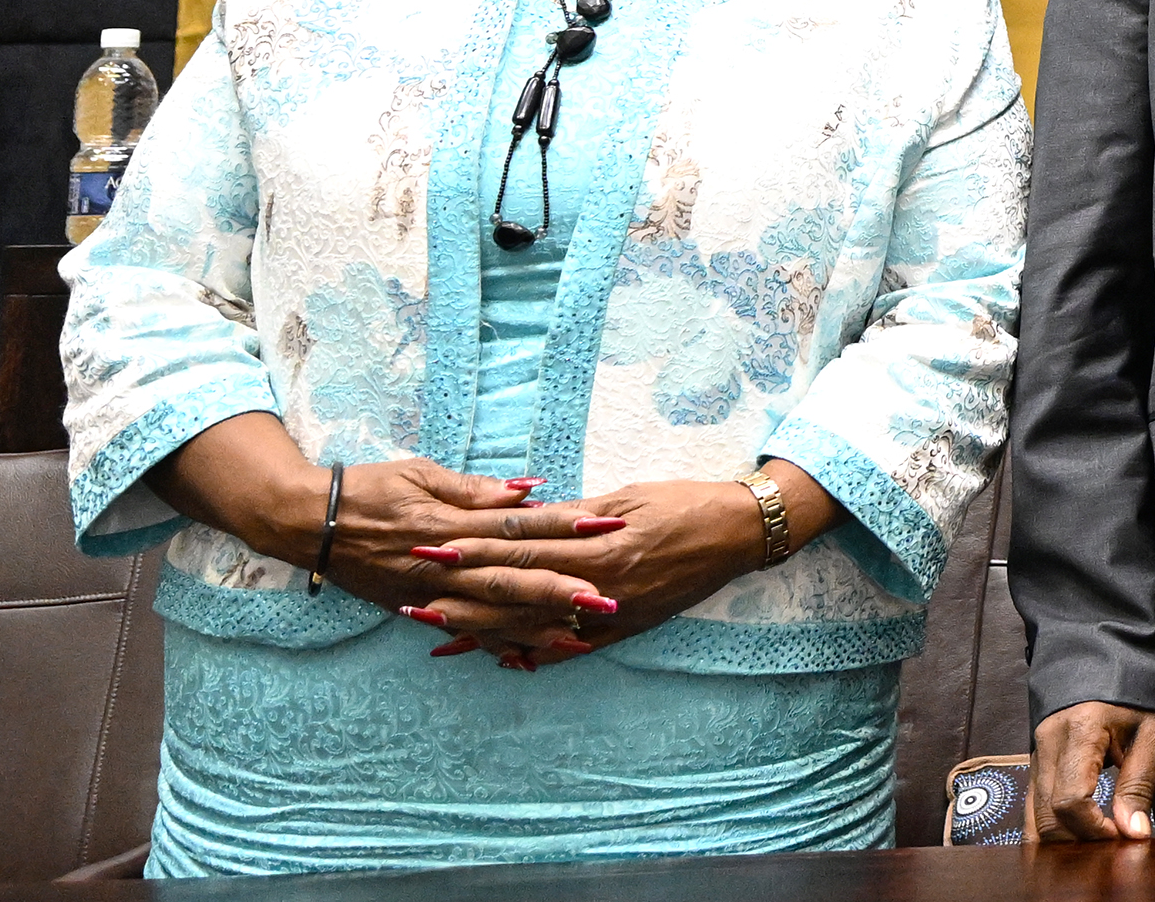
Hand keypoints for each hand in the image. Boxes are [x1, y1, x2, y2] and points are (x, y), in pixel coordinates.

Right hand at [143, 412, 566, 632]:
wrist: (308, 524)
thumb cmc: (367, 488)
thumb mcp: (420, 474)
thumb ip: (472, 489)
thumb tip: (524, 491)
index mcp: (446, 525)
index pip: (516, 526)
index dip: (562, 527)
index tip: (603, 527)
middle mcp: (440, 565)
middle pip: (510, 579)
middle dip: (560, 590)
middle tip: (607, 598)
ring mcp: (427, 593)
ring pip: (489, 615)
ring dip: (536, 626)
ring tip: (582, 636)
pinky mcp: (414, 610)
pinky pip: (461, 632)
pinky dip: (494, 644)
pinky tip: (526, 657)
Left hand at [418, 464, 841, 666]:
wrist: (740, 533)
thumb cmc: (685, 503)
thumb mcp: (627, 497)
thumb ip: (573, 516)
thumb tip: (520, 520)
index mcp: (602, 548)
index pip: (524, 553)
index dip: (473, 553)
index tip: (431, 552)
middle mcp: (604, 589)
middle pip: (522, 596)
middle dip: (464, 598)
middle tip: (414, 602)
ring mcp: (616, 615)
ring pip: (540, 628)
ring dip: (488, 633)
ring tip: (441, 637)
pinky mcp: (628, 628)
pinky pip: (574, 648)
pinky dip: (536, 653)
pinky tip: (502, 658)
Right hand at [1033, 701, 1154, 840]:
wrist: (1114, 658)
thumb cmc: (1142, 693)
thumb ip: (1140, 784)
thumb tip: (1131, 834)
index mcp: (1079, 731)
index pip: (1070, 801)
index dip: (1095, 830)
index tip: (1123, 836)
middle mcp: (1047, 742)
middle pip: (1047, 815)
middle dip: (1078, 841)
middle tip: (1113, 845)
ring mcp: (1037, 752)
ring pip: (1033, 815)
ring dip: (1062, 839)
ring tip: (1096, 843)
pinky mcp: (1037, 760)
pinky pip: (1033, 804)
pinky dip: (1051, 826)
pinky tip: (1076, 837)